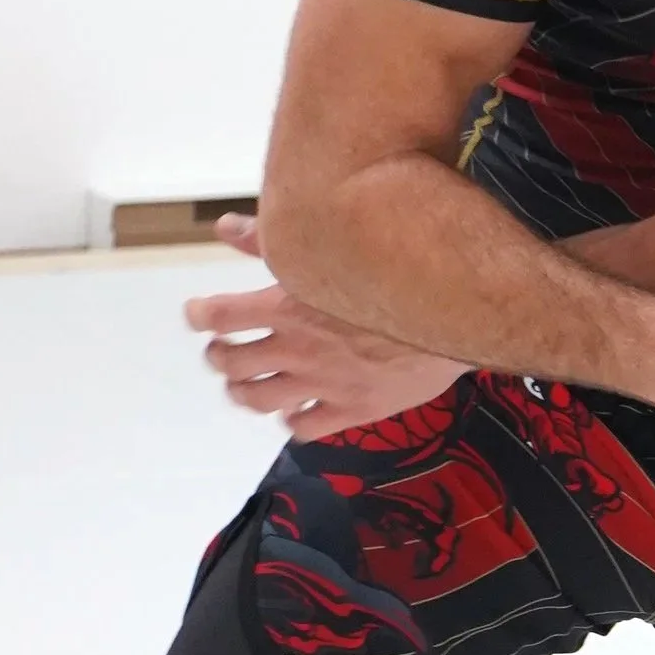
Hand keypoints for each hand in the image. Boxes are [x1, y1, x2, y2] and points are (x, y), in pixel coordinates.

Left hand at [183, 217, 464, 430]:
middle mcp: (297, 348)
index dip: (199, 316)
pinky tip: (296, 409)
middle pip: (230, 363)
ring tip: (245, 385)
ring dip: (244, 393)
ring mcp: (322, 384)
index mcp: (285, 305)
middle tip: (223, 351)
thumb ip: (270, 239)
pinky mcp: (352, 410)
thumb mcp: (327, 245)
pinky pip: (304, 427)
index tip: (199, 314)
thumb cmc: (391, 269)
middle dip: (219, 356)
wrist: (455, 309)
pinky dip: (292, 420)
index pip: (217, 316)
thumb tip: (225, 227)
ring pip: (258, 401)